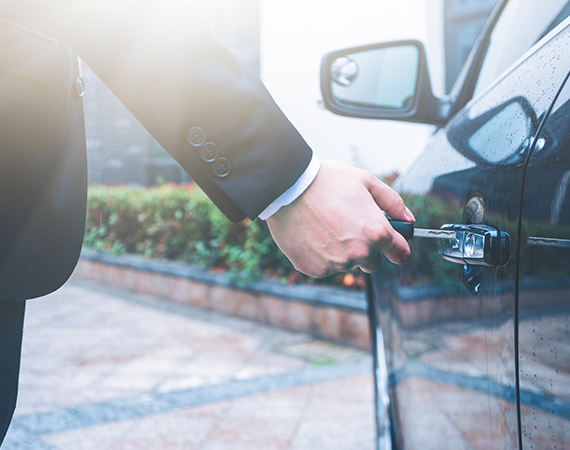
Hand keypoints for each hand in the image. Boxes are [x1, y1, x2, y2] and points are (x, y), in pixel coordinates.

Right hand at [266, 160, 413, 277]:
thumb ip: (392, 202)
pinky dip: (321, 255)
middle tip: (350, 227)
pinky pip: (325, 266)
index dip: (398, 247)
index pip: (401, 255)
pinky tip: (312, 234)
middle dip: (367, 249)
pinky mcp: (314, 269)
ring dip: (341, 251)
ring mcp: (335, 264)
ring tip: (325, 225)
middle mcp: (358, 253)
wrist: (287, 187)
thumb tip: (408, 219)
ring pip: (346, 264)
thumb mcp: (366, 182)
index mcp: (376, 232)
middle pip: (372, 264)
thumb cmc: (327, 180)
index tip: (392, 243)